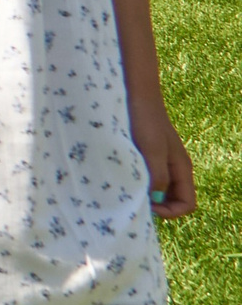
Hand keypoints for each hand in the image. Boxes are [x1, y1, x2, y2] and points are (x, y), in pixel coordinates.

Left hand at [133, 104, 197, 218]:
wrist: (132, 93)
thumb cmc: (144, 119)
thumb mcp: (152, 150)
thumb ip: (157, 175)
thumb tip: (154, 199)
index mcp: (182, 169)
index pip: (187, 204)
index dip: (170, 211)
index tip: (147, 205)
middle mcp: (172, 168)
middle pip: (171, 200)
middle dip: (155, 206)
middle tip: (131, 201)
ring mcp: (158, 162)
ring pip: (155, 190)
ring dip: (142, 194)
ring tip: (122, 190)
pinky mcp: (142, 155)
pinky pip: (143, 177)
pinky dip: (133, 182)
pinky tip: (117, 178)